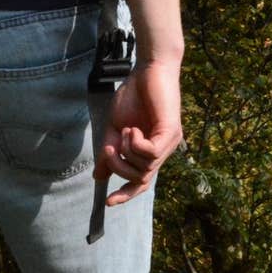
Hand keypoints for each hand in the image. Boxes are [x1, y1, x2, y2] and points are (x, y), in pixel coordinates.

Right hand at [93, 60, 182, 204]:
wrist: (147, 70)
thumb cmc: (133, 96)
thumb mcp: (115, 128)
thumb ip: (110, 152)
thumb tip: (99, 177)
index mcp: (151, 151)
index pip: (142, 183)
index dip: (126, 195)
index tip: (108, 202)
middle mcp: (163, 150)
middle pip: (140, 178)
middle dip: (119, 167)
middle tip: (109, 148)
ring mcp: (169, 142)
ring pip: (145, 167)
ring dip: (127, 152)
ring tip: (125, 131)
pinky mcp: (171, 132)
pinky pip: (150, 153)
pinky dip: (136, 144)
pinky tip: (133, 130)